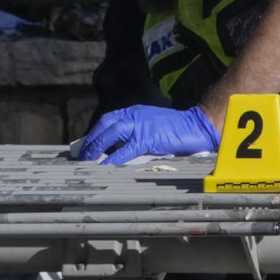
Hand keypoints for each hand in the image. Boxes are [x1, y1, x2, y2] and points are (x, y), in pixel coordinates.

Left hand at [73, 102, 218, 164]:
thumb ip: (135, 133)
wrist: (197, 126)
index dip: (94, 133)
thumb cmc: (176, 130)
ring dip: (96, 148)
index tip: (85, 145)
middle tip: (81, 156)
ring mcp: (140, 125)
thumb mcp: (151, 126)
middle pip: (105, 126)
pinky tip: (105, 166)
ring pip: (111, 134)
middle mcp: (134, 115)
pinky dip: (113, 159)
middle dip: (91, 141)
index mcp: (134, 112)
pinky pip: (125, 150)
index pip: (107, 120)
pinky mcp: (148, 138)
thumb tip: (117, 149)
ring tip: (87, 161)